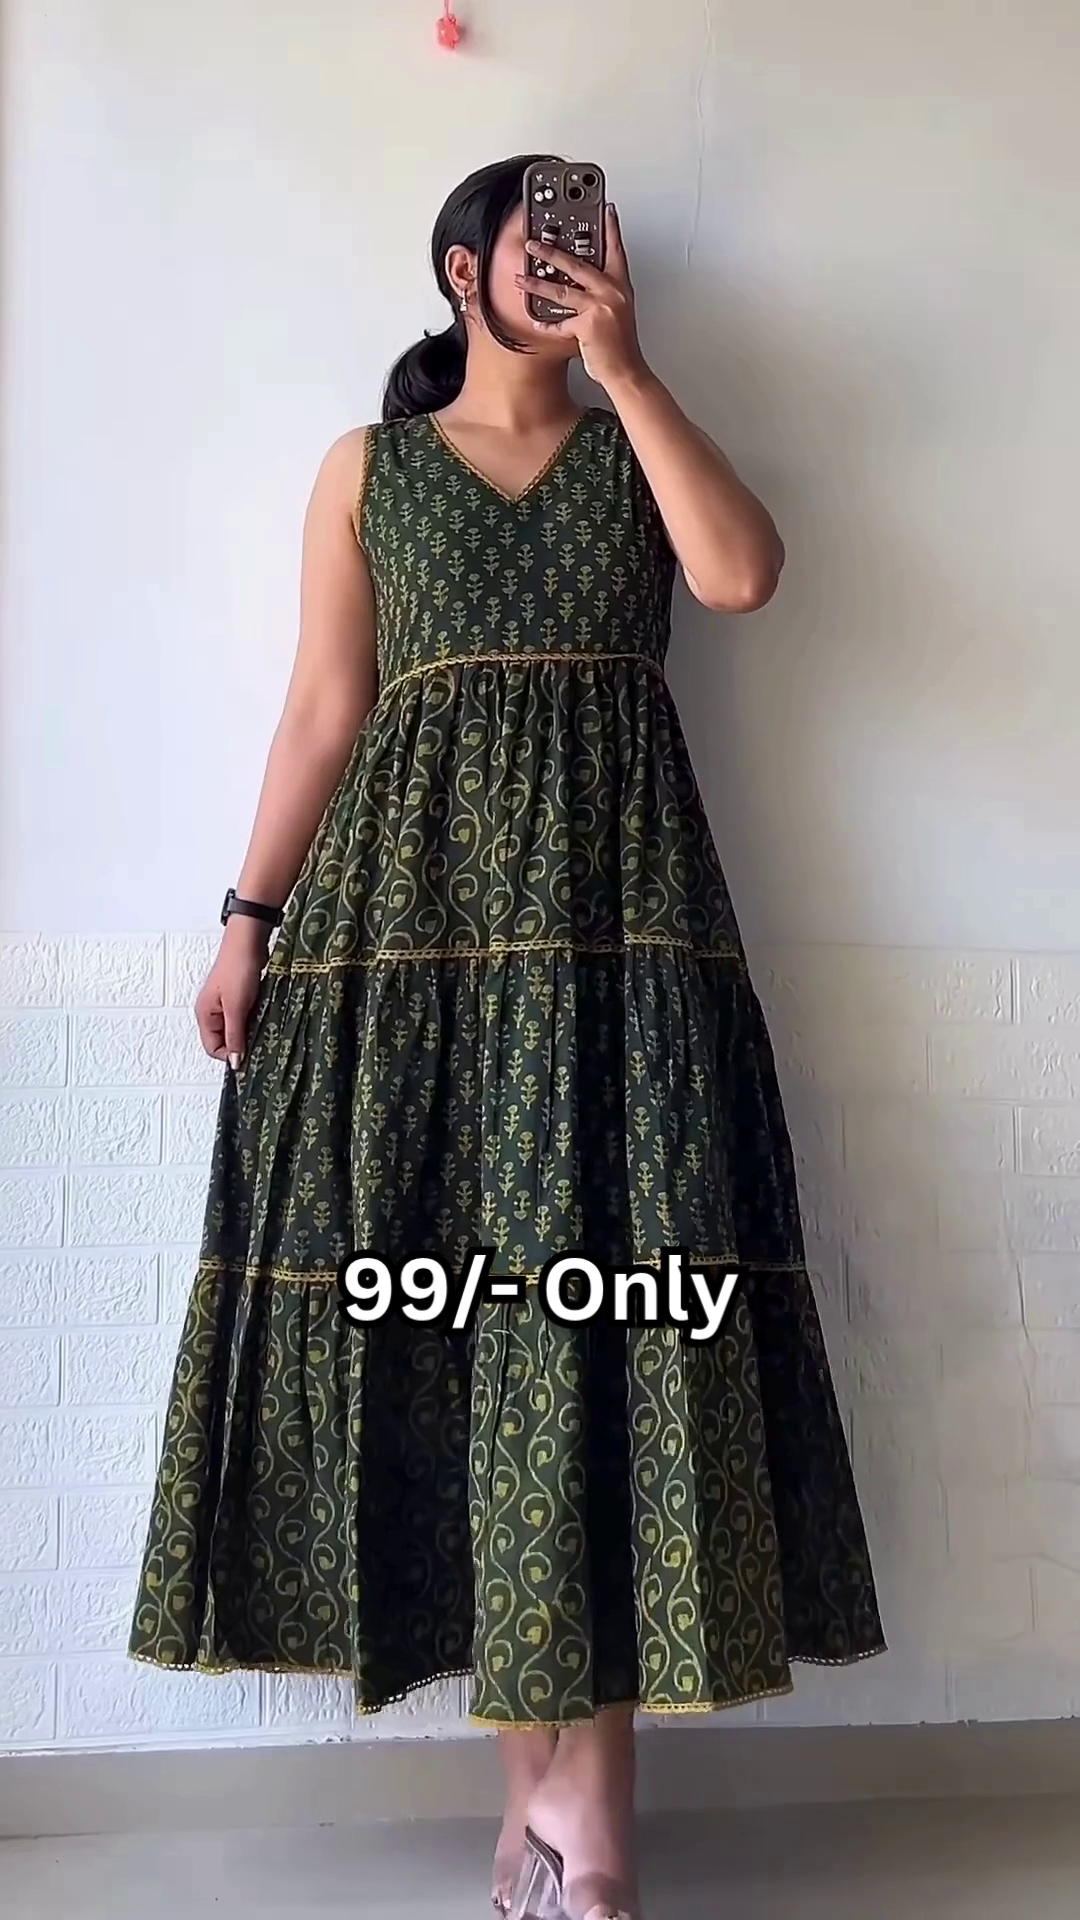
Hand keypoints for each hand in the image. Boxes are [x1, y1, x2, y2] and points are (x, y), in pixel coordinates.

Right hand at [195, 920, 267, 1068]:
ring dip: (249, 1031)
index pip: (212, 1048)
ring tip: (262, 1026)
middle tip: (259, 1040)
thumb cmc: (238, 970)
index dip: (230, 1054)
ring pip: (237, 1029)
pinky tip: (263, 1016)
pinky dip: (253, 1019)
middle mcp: (212, 1011)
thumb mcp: (236, 1007)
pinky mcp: (238, 997)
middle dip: (241, 1043)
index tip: (249, 1054)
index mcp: (205, 1015)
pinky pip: (244, 1017)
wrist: (248, 941)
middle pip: (224, 1040)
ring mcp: (225, 1004)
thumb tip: (234, 1062)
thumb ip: (235, 1035)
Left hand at [516, 205, 649, 391]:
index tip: (605, 209)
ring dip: (537, 284)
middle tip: (533, 244)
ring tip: (520, 279)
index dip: (611, 228)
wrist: (626, 371)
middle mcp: (612, 292)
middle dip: (551, 252)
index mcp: (620, 286)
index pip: (616, 250)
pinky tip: (536, 322)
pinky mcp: (588, 325)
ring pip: (562, 290)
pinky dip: (547, 324)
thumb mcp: (618, 312)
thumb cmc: (620, 346)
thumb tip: (583, 285)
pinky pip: (560, 323)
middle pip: (577, 264)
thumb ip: (603, 295)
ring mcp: (600, 308)